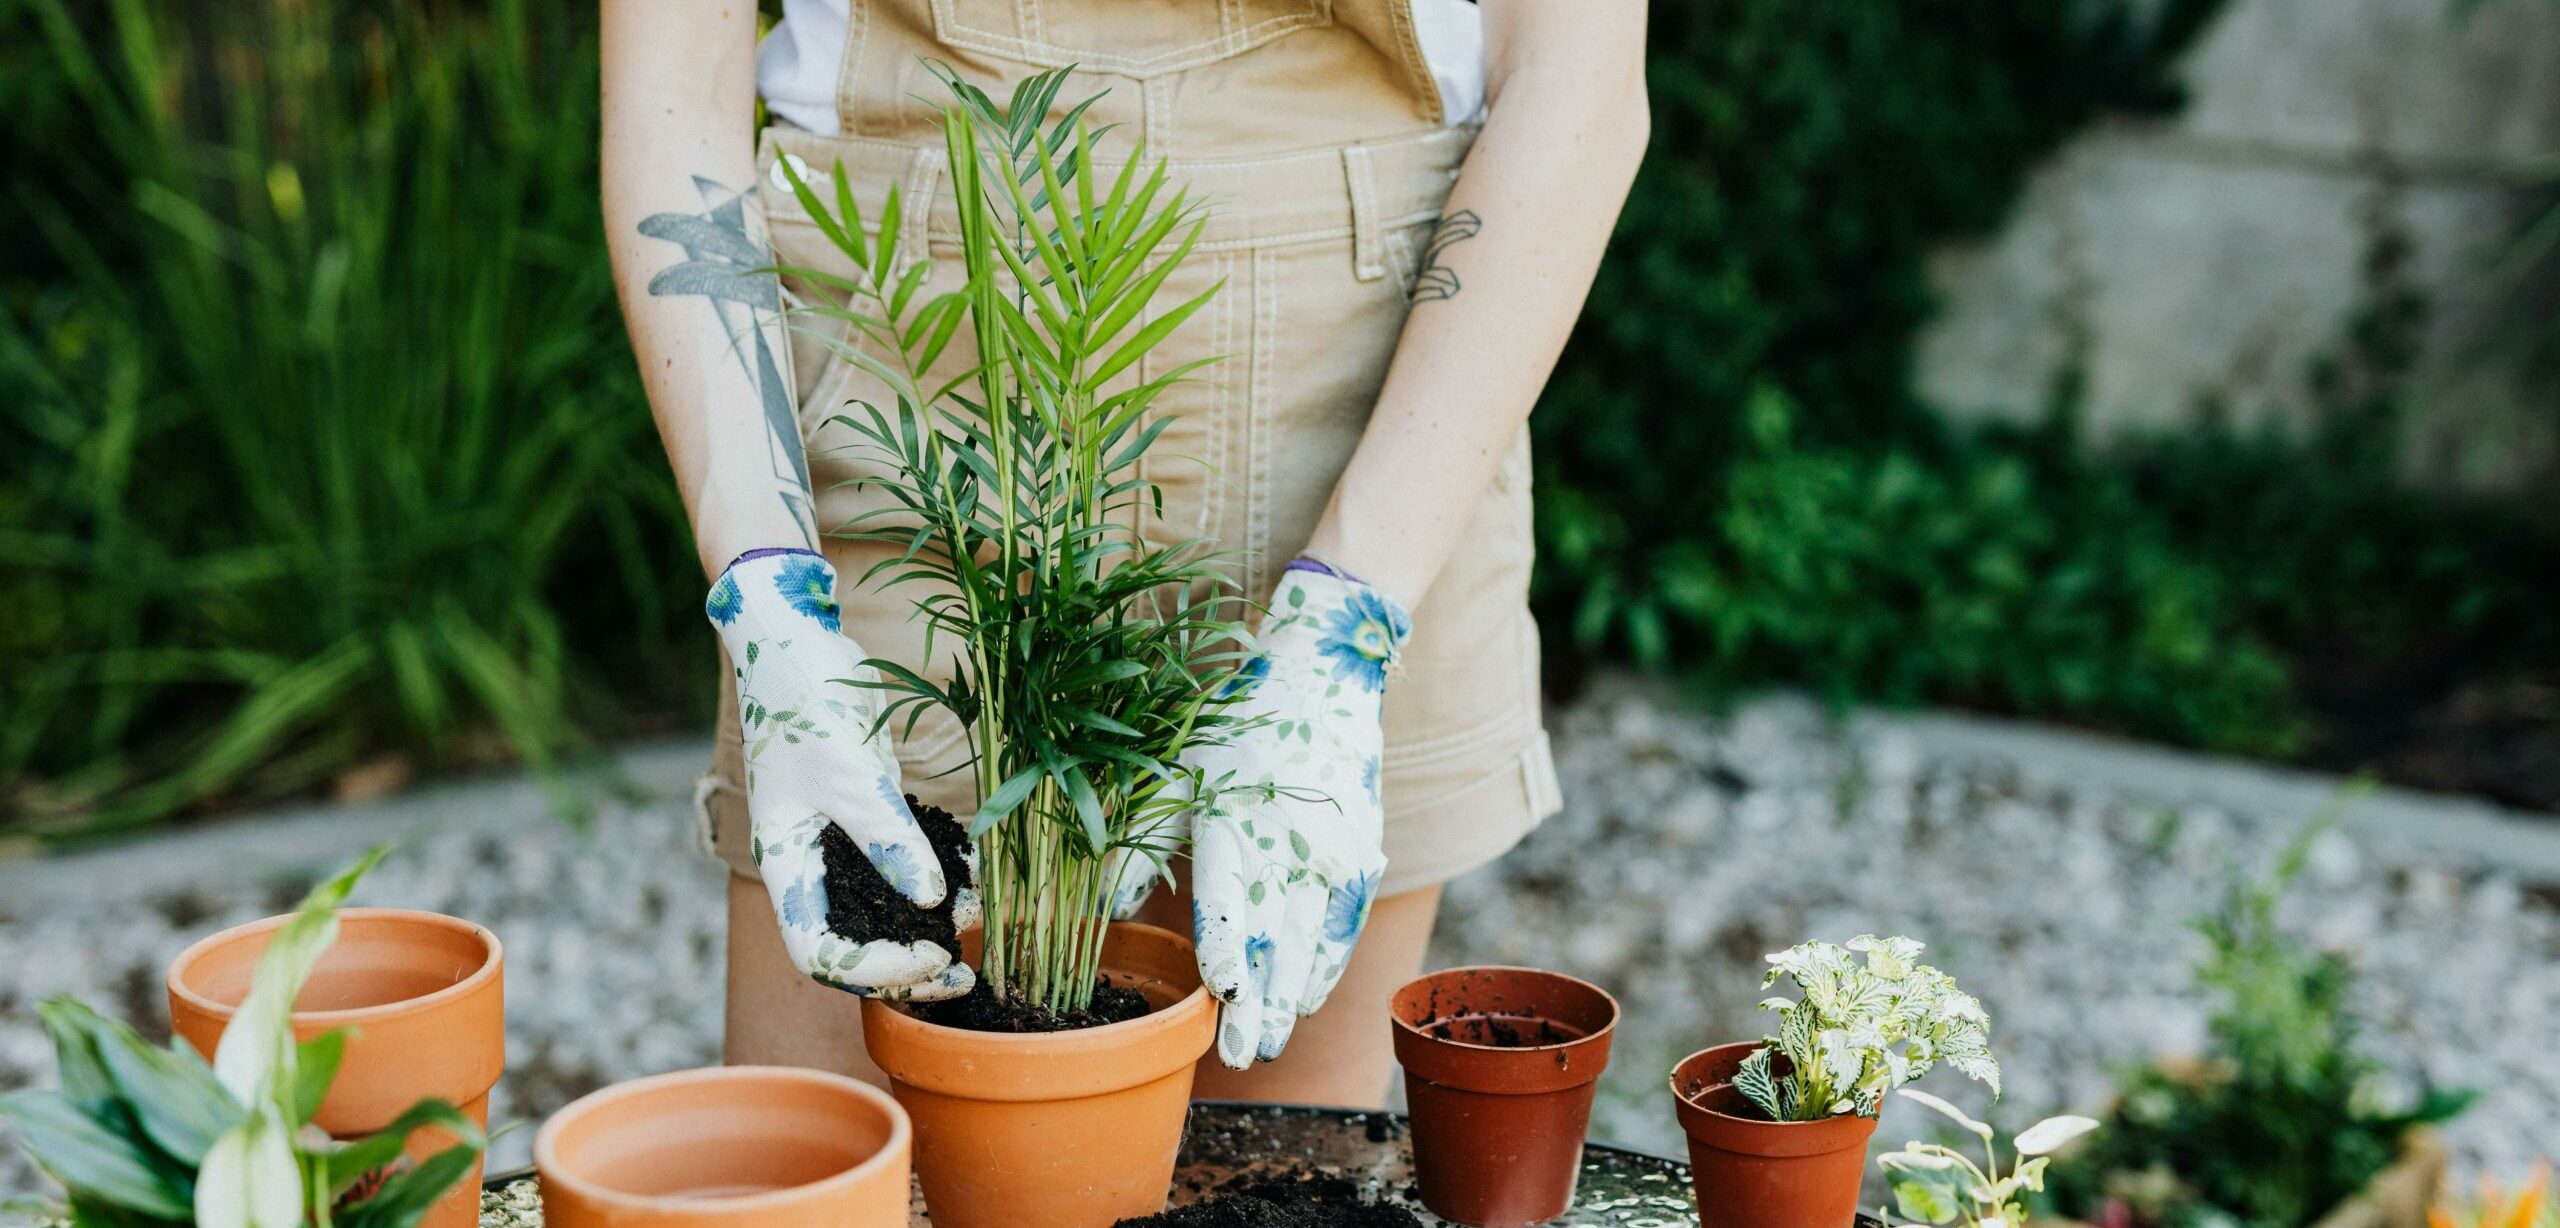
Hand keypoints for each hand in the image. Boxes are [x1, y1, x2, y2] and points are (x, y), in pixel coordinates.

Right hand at [707, 549, 977, 999]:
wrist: (794, 640)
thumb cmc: (805, 702)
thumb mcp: (850, 773)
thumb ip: (888, 839)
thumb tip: (930, 902)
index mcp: (786, 864)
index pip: (819, 953)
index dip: (875, 969)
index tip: (932, 954)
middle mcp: (810, 865)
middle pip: (852, 945)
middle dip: (907, 967)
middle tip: (963, 972)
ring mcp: (837, 842)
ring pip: (881, 912)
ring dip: (927, 926)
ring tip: (977, 925)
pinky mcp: (867, 815)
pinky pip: (901, 866)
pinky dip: (935, 880)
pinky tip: (974, 881)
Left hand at [1180, 563, 1408, 1067]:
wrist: (1327, 682)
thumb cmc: (1235, 732)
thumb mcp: (1174, 772)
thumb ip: (1138, 843)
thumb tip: (1097, 909)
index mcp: (1235, 814)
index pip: (1233, 889)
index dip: (1228, 940)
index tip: (1222, 988)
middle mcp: (1289, 839)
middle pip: (1275, 933)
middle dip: (1261, 999)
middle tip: (1242, 1053)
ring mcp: (1333, 853)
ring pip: (1311, 941)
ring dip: (1291, 998)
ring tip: (1267, 1045)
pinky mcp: (1361, 860)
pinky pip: (1343, 928)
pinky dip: (1325, 968)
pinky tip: (1305, 1002)